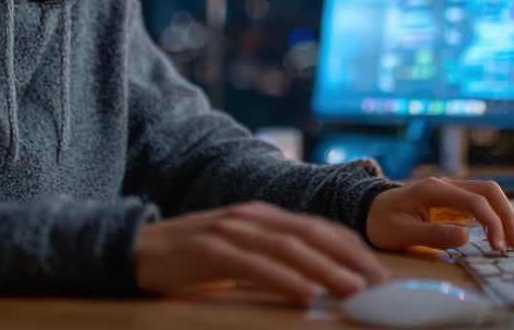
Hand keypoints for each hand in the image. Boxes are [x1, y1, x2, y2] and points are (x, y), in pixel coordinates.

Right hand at [134, 201, 389, 305]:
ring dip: (325, 270)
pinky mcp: (207, 250)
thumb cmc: (189, 259)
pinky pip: (253, 266)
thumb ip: (272, 259)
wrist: (132, 248)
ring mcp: (230, 230)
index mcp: (263, 216)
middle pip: (312, 235)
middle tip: (379, 286)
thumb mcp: (238, 253)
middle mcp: (252, 217)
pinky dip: (282, 280)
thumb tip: (315, 283)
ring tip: (353, 291)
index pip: (319, 228)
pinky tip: (304, 296)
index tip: (381, 274)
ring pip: (289, 248)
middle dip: (350, 260)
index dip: (353, 249)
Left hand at [365, 177, 513, 251]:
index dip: (491, 223)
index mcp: (433, 189)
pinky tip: (502, 235)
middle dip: (507, 215)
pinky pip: (481, 203)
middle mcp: (446, 185)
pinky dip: (496, 217)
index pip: (474, 200)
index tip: (498, 247)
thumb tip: (466, 237)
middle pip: (489, 190)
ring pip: (488, 194)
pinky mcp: (453, 201)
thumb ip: (432, 235)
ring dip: (505, 215)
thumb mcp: (401, 233)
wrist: (369, 210)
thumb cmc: (382, 222)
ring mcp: (451, 191)